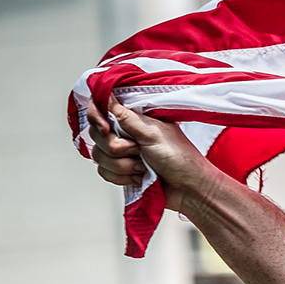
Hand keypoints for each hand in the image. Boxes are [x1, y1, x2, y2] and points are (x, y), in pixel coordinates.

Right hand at [84, 96, 211, 206]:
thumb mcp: (152, 133)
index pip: (101, 108)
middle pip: (97, 135)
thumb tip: (107, 94)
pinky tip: (139, 177)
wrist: (188, 189)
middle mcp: (126, 132)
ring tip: (144, 166)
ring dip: (123, 166)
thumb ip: (125, 116)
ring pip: (99, 155)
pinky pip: (104, 172)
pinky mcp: (121, 169)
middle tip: (139, 151)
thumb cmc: (179, 158)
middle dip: (118, 148)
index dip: (97, 117)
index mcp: (134, 117)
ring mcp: (123, 152)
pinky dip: (122, 177)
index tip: (105, 129)